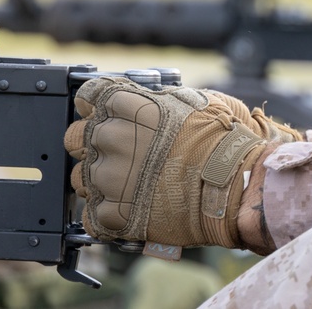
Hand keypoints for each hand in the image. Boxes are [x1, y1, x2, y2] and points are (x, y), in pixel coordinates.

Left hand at [63, 77, 301, 254]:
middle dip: (95, 144)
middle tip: (122, 153)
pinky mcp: (114, 214)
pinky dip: (108, 214)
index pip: (89, 96)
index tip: (106, 114)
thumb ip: (162, 99)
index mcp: (130, 107)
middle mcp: (113, 138)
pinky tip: (131, 207)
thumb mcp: (198, 100)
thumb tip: (153, 98)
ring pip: (80, 178)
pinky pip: (92, 214)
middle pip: (75, 137)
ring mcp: (110, 178)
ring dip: (100, 180)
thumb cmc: (224, 141)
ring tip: (131, 185)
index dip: (97, 105)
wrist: (236, 185)